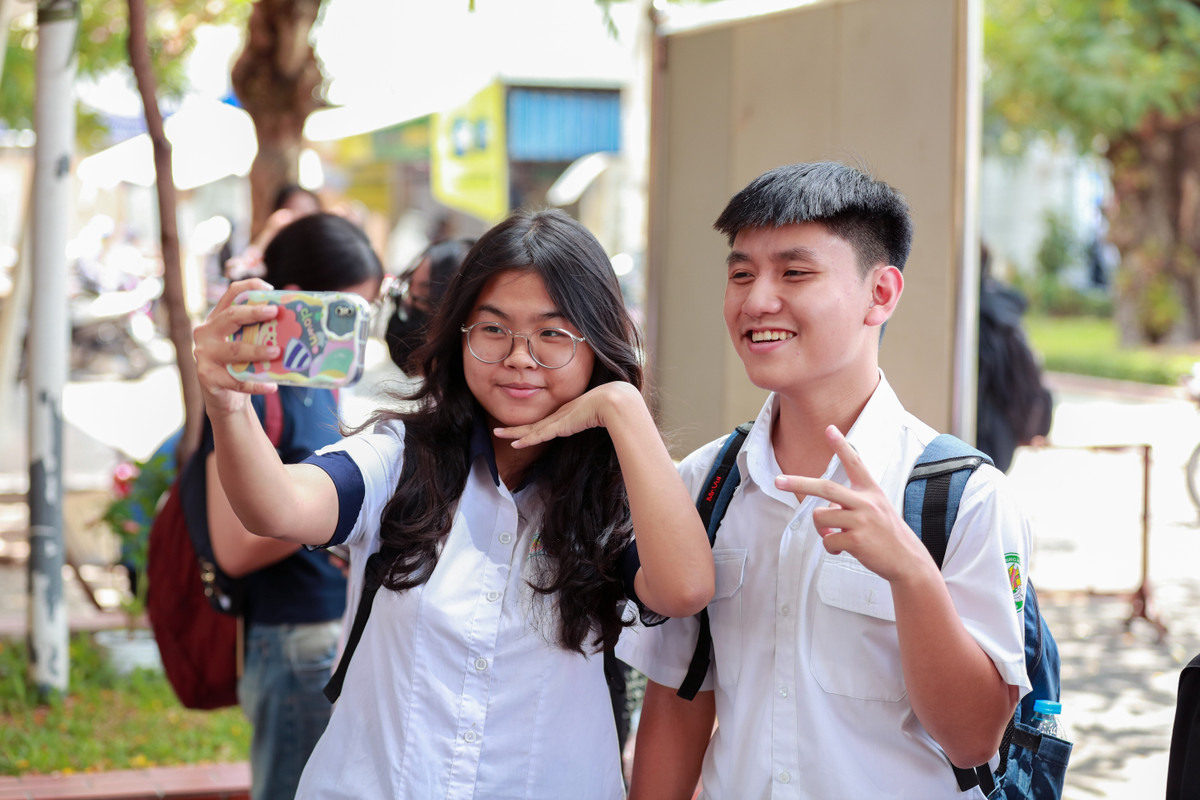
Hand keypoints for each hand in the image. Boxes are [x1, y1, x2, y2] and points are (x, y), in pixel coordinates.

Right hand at [193, 278, 281, 417]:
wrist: (224, 398)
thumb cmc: (241, 365)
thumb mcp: (247, 343)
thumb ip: (259, 331)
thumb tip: (292, 322)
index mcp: (218, 319)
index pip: (231, 295)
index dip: (249, 287)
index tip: (270, 289)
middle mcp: (206, 332)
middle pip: (231, 316)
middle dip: (254, 313)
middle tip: (275, 312)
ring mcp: (204, 354)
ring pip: (235, 349)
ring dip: (257, 351)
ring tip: (277, 352)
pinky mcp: (207, 376)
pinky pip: (236, 380)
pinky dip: (256, 384)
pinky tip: (272, 387)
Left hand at [492, 381, 641, 448]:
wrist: (613, 401)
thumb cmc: (611, 406)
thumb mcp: (600, 415)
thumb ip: (596, 421)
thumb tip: (604, 424)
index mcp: (567, 413)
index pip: (544, 422)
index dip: (530, 427)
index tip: (520, 430)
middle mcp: (559, 415)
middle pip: (532, 425)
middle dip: (514, 428)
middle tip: (498, 430)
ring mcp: (558, 420)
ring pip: (530, 429)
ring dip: (513, 433)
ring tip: (497, 433)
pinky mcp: (559, 426)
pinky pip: (538, 435)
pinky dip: (526, 440)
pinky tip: (514, 444)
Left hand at [773, 425, 928, 582]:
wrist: (907, 560)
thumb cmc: (887, 533)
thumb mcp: (876, 509)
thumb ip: (851, 504)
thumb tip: (825, 511)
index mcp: (871, 491)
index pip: (855, 463)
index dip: (841, 445)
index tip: (829, 429)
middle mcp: (866, 502)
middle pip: (825, 487)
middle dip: (798, 483)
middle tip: (779, 481)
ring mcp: (862, 521)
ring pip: (820, 517)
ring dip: (821, 529)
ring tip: (834, 535)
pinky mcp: (857, 540)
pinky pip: (828, 540)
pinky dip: (830, 546)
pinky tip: (842, 549)